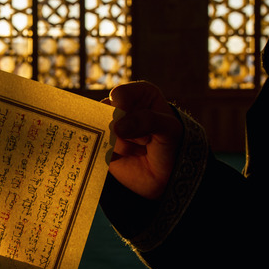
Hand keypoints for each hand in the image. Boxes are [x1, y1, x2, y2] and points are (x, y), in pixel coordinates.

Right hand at [103, 81, 182, 198]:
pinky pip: (97, 146)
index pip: (120, 94)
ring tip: (140, 149)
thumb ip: (147, 120)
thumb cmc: (171, 145)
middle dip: (124, 132)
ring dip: (122, 145)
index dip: (124, 110)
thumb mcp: (169, 128)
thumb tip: (116, 128)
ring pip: (100, 131)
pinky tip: (129, 156)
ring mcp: (109, 125)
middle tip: (145, 140)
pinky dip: (113, 154)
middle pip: (106, 113)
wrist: (165, 174)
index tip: (138, 125)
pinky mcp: (101, 143)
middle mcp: (121, 106)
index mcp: (138, 94)